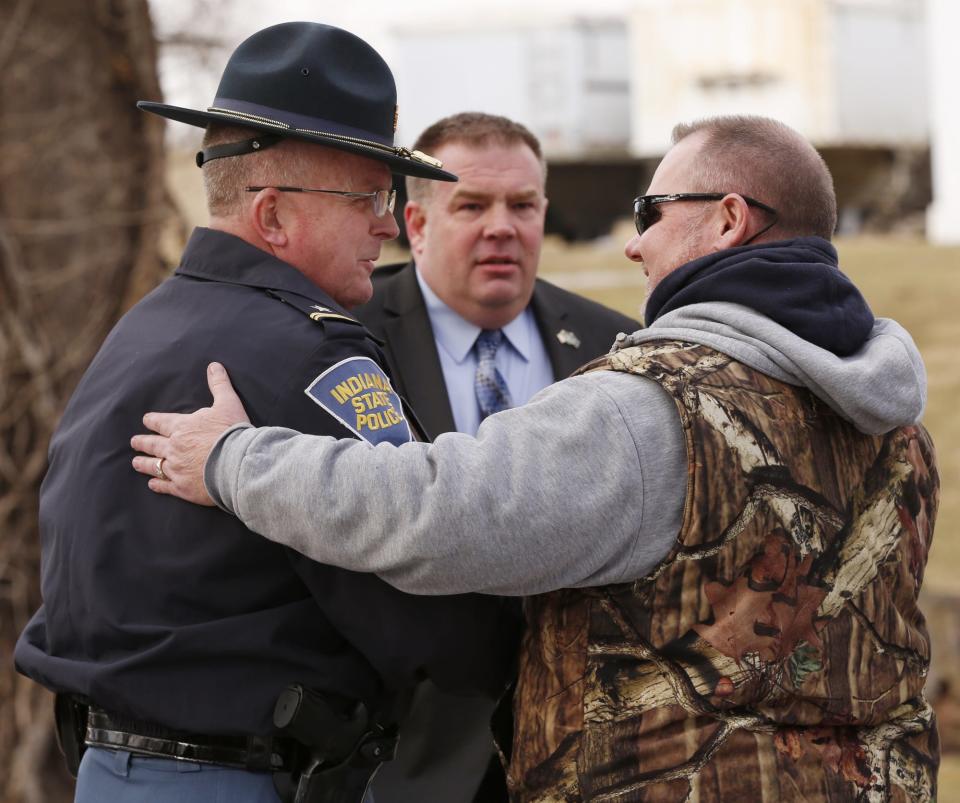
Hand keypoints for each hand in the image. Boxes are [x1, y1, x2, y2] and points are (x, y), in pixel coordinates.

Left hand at [131, 362, 249, 505]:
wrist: (237, 463)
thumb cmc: (232, 432)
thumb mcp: (228, 403)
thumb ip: (219, 385)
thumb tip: (214, 365)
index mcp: (182, 427)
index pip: (161, 422)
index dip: (152, 421)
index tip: (146, 420)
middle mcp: (174, 447)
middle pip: (152, 444)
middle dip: (142, 442)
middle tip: (135, 442)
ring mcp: (176, 468)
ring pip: (154, 465)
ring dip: (144, 463)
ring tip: (136, 462)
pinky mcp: (183, 487)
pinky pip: (164, 485)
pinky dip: (157, 484)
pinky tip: (152, 484)